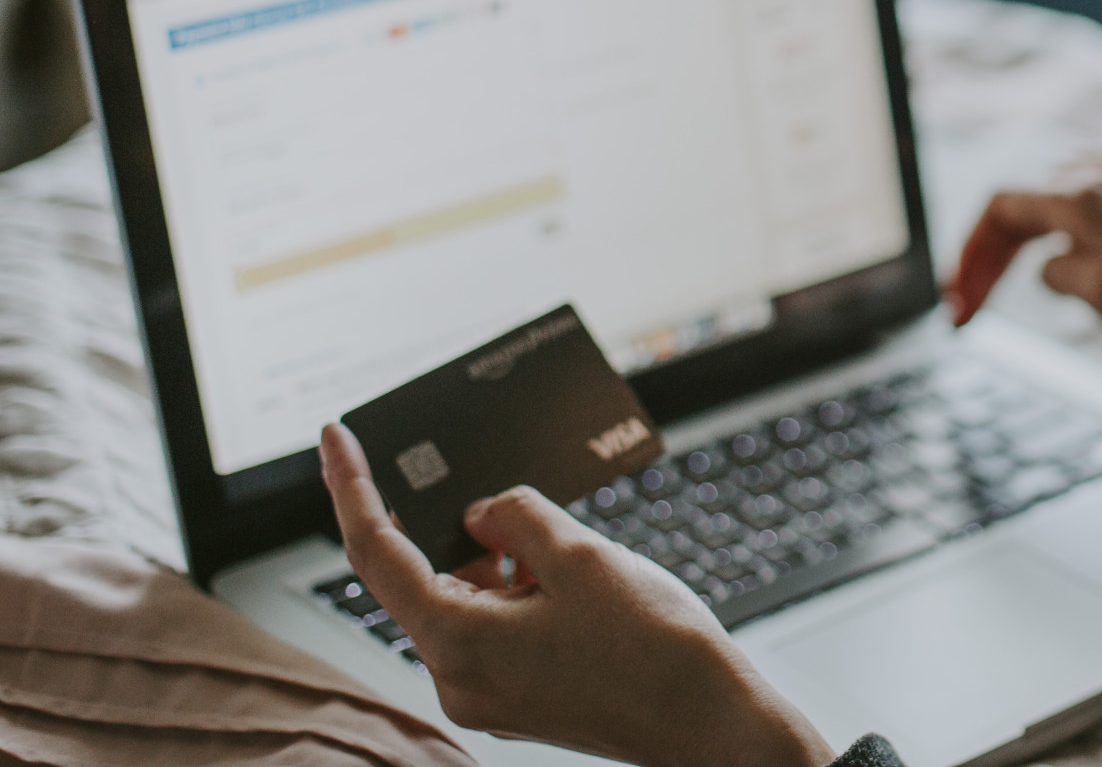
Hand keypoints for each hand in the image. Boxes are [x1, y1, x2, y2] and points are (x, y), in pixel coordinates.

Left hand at [319, 424, 831, 766]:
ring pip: (466, 601)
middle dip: (450, 523)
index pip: (377, 554)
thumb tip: (482, 515)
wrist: (709, 721)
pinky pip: (496, 627)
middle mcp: (458, 679)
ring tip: (557, 534)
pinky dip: (515, 587)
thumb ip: (515, 518)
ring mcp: (489, 694)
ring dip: (496, 557)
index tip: (336, 437)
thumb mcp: (579, 555)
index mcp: (456, 644)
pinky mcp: (521, 697)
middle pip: (424, 578)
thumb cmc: (652, 646)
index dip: (351, 488)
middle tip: (471, 470)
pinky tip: (561, 566)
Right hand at [947, 183, 1101, 337]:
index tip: (959, 300)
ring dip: (1033, 244)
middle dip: (993, 256)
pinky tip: (1091, 270)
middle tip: (974, 306)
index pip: (1000, 207)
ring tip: (1028, 288)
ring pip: (1064, 204)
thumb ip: (1057, 273)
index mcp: (1081, 195)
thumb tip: (1047, 266)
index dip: (970, 254)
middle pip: (1027, 204)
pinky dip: (1076, 239)